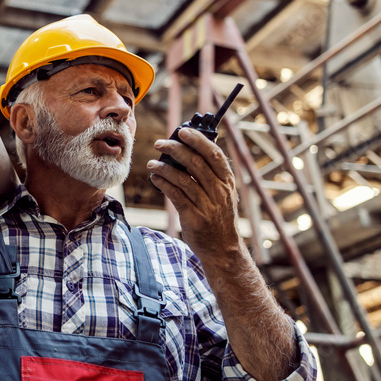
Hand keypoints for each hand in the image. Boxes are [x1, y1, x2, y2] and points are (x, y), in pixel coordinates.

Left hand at [147, 128, 240, 260]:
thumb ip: (210, 175)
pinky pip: (176, 196)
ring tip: (152, 163)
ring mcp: (208, 205)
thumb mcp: (222, 194)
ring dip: (164, 167)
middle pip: (196, 163)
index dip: (198, 140)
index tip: (183, 131)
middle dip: (176, 149)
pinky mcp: (194, 218)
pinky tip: (155, 178)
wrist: (223, 249)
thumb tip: (189, 150)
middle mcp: (219, 192)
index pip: (214, 155)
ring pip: (183, 179)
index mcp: (227, 182)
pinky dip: (164, 184)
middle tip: (160, 143)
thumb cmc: (219, 217)